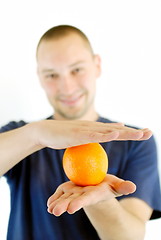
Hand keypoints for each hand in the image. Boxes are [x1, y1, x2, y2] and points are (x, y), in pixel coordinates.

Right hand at [35, 120, 151, 148]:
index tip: (145, 133)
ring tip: (140, 134)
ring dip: (125, 133)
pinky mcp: (77, 134)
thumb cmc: (64, 135)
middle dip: (134, 132)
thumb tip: (113, 130)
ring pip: (109, 132)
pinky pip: (93, 136)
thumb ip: (97, 134)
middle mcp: (94, 127)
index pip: (117, 131)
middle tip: (150, 132)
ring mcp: (86, 130)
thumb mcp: (83, 135)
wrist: (46, 131)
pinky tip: (115, 134)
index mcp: (96, 129)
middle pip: (118, 130)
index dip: (131, 132)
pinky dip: (105, 136)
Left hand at [47, 174, 135, 215]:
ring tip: (50, 209)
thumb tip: (133, 187)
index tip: (71, 209)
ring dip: (57, 203)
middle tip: (55, 211)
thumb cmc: (108, 186)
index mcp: (93, 194)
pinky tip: (49, 203)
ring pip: (64, 198)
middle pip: (73, 200)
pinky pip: (60, 193)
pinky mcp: (68, 189)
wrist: (96, 187)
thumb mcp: (116, 185)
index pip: (86, 199)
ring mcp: (74, 193)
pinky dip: (54, 198)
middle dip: (64, 206)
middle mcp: (82, 195)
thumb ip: (123, 186)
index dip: (79, 202)